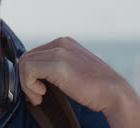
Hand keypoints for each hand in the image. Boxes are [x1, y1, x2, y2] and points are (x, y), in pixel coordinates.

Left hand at [18, 37, 139, 127]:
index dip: (30, 74)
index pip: (33, 54)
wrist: (115, 94)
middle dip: (26, 79)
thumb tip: (34, 74)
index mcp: (64, 43)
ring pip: (24, 63)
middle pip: (26, 57)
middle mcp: (61, 43)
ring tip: (39, 96)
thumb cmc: (95, 88)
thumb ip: (55, 66)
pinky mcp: (58, 64)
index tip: (39, 90)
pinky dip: (29, 85)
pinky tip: (41, 94)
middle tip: (38, 96)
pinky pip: (28, 70)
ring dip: (27, 84)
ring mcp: (60, 51)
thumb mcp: (72, 70)